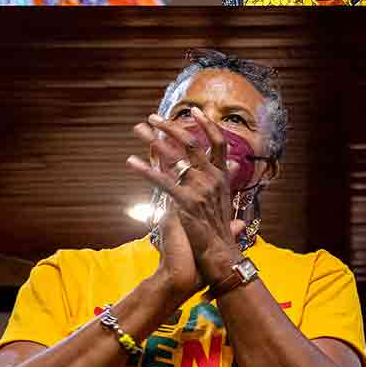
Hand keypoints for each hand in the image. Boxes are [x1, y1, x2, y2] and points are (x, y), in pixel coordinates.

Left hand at [128, 110, 245, 282]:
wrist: (221, 256)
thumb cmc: (220, 234)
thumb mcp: (225, 202)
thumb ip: (225, 183)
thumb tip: (234, 167)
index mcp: (223, 178)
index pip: (218, 144)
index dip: (208, 125)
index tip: (195, 111)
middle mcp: (212, 180)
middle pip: (192, 144)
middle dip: (171, 127)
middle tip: (153, 117)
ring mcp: (199, 190)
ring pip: (175, 158)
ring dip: (154, 141)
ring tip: (138, 130)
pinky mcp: (185, 203)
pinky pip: (162, 182)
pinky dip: (145, 170)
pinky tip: (131, 162)